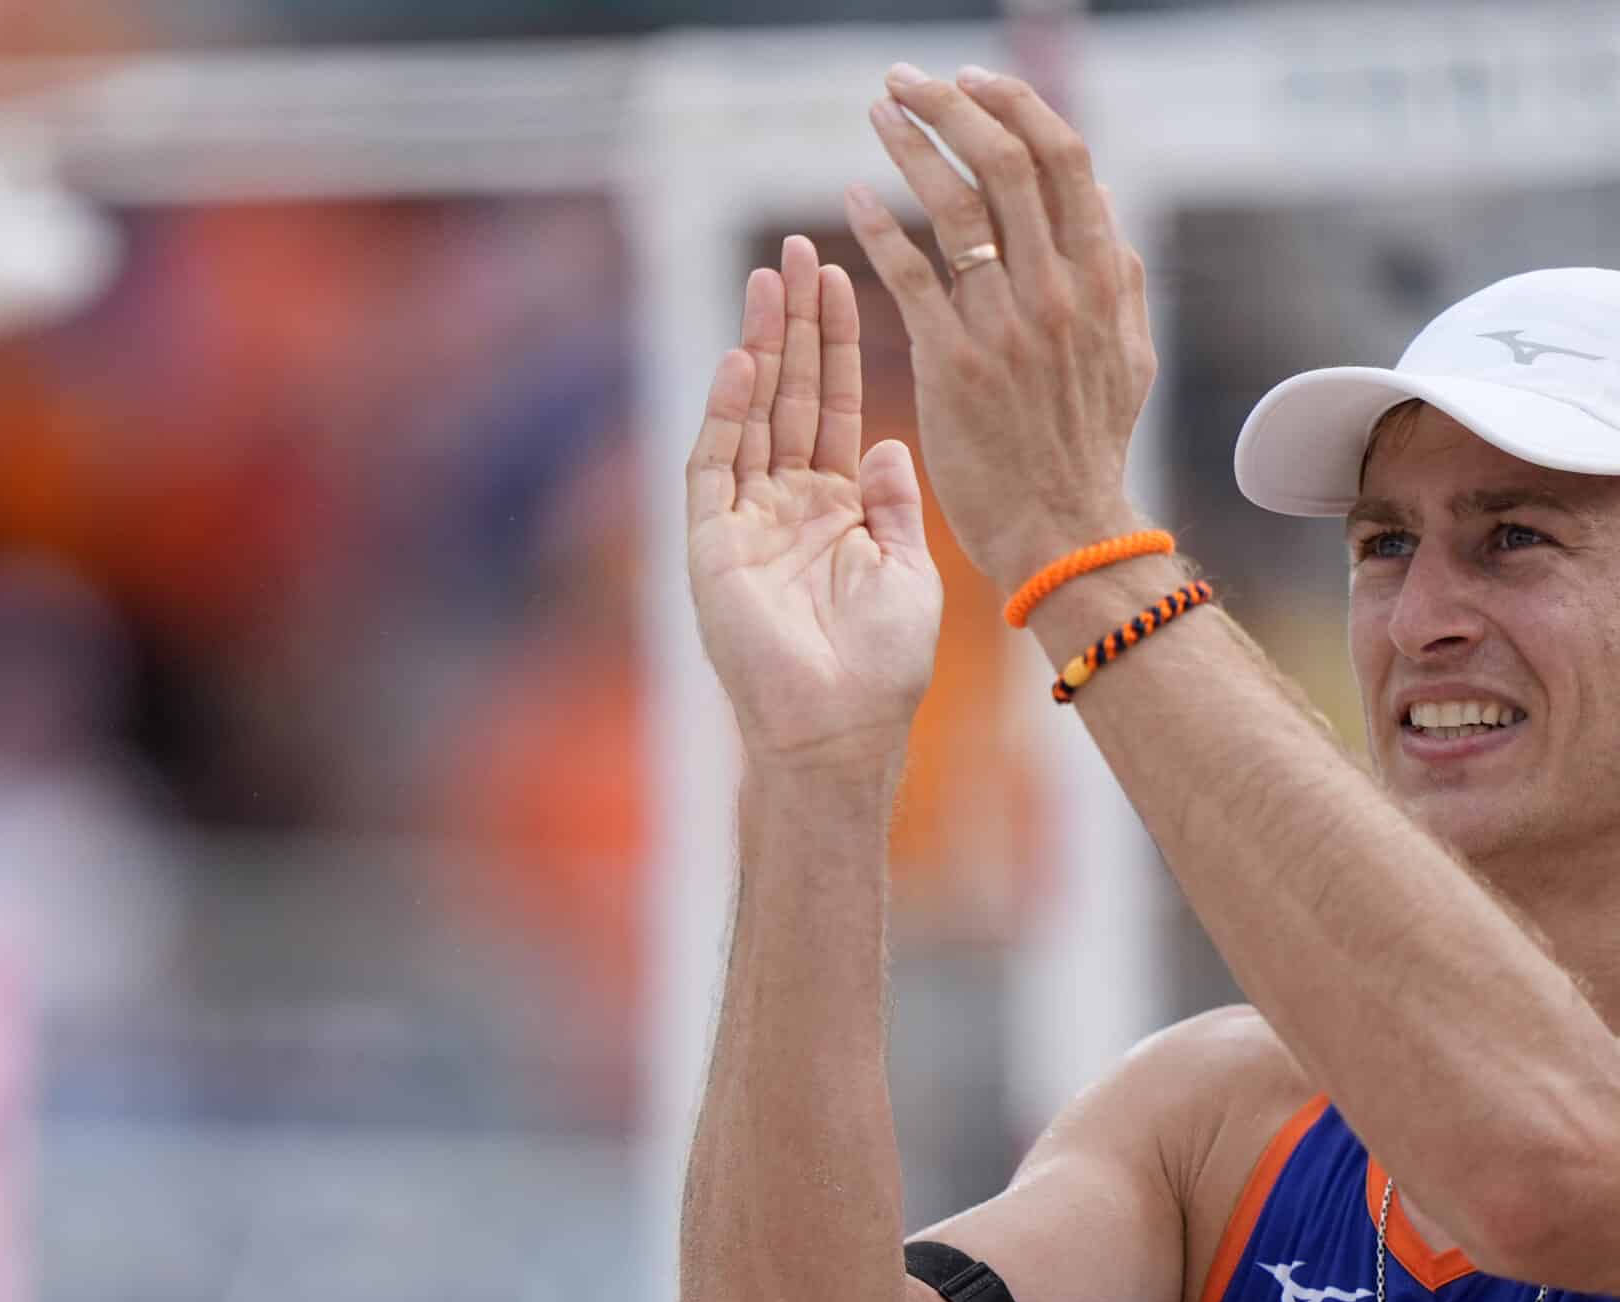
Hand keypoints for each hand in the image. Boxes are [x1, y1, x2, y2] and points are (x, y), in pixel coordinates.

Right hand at [686, 236, 944, 773]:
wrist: (843, 735)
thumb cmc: (883, 671)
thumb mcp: (908, 572)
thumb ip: (894, 505)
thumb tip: (886, 440)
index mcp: (835, 510)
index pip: (832, 406)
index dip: (838, 344)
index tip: (846, 276)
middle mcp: (784, 507)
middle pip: (788, 395)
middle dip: (795, 323)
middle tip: (800, 248)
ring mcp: (744, 523)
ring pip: (751, 415)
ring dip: (760, 346)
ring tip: (771, 277)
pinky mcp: (711, 547)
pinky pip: (715, 467)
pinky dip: (727, 414)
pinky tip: (744, 360)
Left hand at [846, 64, 1156, 585]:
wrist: (1061, 531)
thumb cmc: (1088, 446)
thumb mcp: (1131, 356)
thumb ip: (1119, 276)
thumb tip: (1103, 201)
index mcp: (1102, 279)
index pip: (1063, 158)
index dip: (1016, 105)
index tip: (974, 80)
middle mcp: (1057, 290)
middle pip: (1005, 161)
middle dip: (952, 104)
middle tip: (908, 80)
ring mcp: (1003, 325)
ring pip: (953, 204)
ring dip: (910, 146)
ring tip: (877, 113)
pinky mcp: (951, 363)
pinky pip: (908, 273)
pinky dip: (878, 225)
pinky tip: (852, 196)